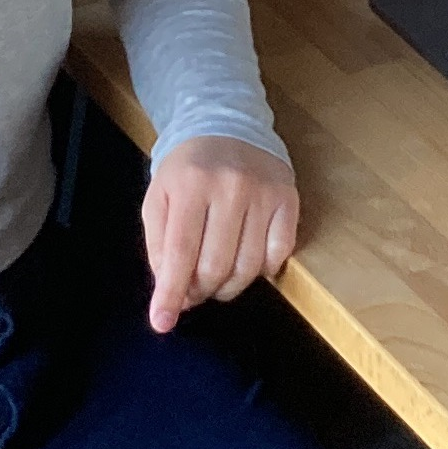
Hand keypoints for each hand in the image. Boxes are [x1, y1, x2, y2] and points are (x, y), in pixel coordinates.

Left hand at [142, 135, 299, 333]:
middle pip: (216, 266)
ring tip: (216, 280)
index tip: (162, 322)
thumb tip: (171, 294)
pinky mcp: (288, 198)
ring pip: (249, 267)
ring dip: (228, 287)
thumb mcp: (159, 199)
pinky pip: (279, 254)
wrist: (225, 125)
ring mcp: (263, 192)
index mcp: (190, 185)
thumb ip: (159, 246)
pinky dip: (262, 270)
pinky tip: (246, 260)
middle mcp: (230, 187)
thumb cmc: (187, 170)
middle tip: (193, 291)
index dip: (171, 293)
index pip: (180, 252)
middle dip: (200, 291)